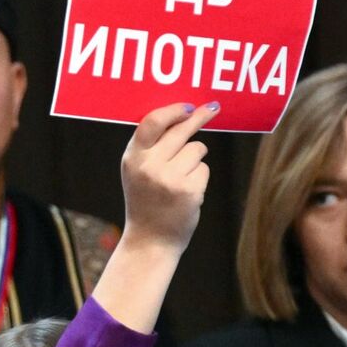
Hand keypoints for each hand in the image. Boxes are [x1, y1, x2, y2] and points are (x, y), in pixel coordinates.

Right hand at [117, 101, 215, 252]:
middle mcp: (149, 166)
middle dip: (199, 117)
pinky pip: (204, 169)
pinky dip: (199, 177)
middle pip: (181, 131)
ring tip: (181, 179)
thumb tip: (180, 116)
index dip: (173, 111)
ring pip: (197, 149)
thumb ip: (150, 147)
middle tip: (213, 108)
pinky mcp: (189, 190)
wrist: (150, 241)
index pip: (152, 122)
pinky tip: (187, 193)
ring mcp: (169, 178)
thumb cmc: (146, 202)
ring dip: (196, 159)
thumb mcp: (137, 172)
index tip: (188, 106)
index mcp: (132, 158)